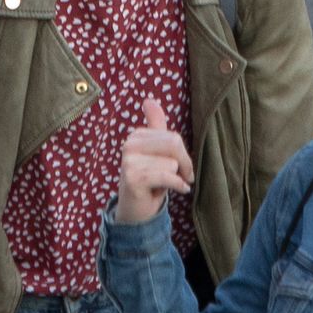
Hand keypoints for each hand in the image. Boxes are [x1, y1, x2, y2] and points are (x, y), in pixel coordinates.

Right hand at [113, 95, 195, 225]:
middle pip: (173, 145)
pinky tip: (176, 191)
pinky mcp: (132, 177)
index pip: (173, 137)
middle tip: (183, 178)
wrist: (136, 212)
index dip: (184, 155)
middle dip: (184, 165)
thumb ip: (155, 126)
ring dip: (175, 179)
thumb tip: (149, 99)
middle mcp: (129, 144)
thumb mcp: (156, 153)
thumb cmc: (150, 182)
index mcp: (137, 136)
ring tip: (164, 186)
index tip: (183, 168)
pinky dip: (176, 186)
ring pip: (171, 163)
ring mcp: (128, 161)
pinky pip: (166, 176)